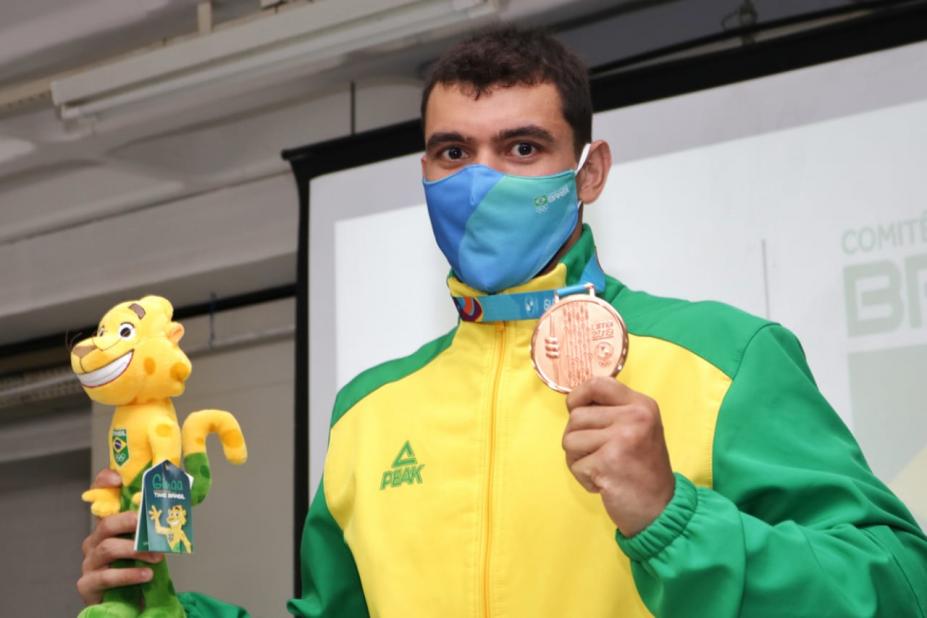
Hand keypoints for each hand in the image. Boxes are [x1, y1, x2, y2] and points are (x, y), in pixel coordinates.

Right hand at [77, 469, 162, 605]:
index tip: (118, 480)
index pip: (99, 497)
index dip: (103, 484)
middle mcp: (94, 540)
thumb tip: (182, 502)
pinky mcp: (88, 583)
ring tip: (157, 556)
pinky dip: (130, 575)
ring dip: (136, 550)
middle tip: (151, 526)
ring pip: (108, 548)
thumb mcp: (144, 542)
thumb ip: (153, 524)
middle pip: (106, 523)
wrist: (124, 600)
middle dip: (130, 521)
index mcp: (108, 525)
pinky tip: (147, 575)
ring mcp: (89, 561)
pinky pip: (107, 576)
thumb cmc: (135, 565)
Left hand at [562, 377, 675, 536]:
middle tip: (599, 455)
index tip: (575, 410)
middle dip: (577, 438)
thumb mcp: (637, 429)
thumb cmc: (642, 469)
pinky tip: (605, 483)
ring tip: (602, 469)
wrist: (660, 509)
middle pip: (576, 416)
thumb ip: (612, 412)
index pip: (598, 383)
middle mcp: (634, 417)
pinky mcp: (608, 462)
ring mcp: (622, 439)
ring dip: (578, 459)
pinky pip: (575, 464)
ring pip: (570, 440)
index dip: (578, 396)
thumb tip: (573, 401)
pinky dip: (584, 478)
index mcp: (641, 405)